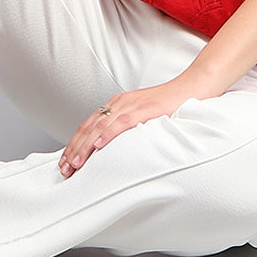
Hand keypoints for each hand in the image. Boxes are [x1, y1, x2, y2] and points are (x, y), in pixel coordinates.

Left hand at [59, 79, 193, 177]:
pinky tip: (98, 146)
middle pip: (89, 127)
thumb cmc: (170, 105)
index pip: (89, 125)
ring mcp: (131, 105)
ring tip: (75, 163)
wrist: (192, 87)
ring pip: (100, 127)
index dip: (75, 144)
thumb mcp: (143, 117)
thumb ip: (129, 128)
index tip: (66, 162)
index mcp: (117, 104)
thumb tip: (116, 149)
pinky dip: (107, 134)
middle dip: (74, 149)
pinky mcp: (144, 109)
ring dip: (85, 146)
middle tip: (64, 169)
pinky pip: (121, 123)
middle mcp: (119, 103)